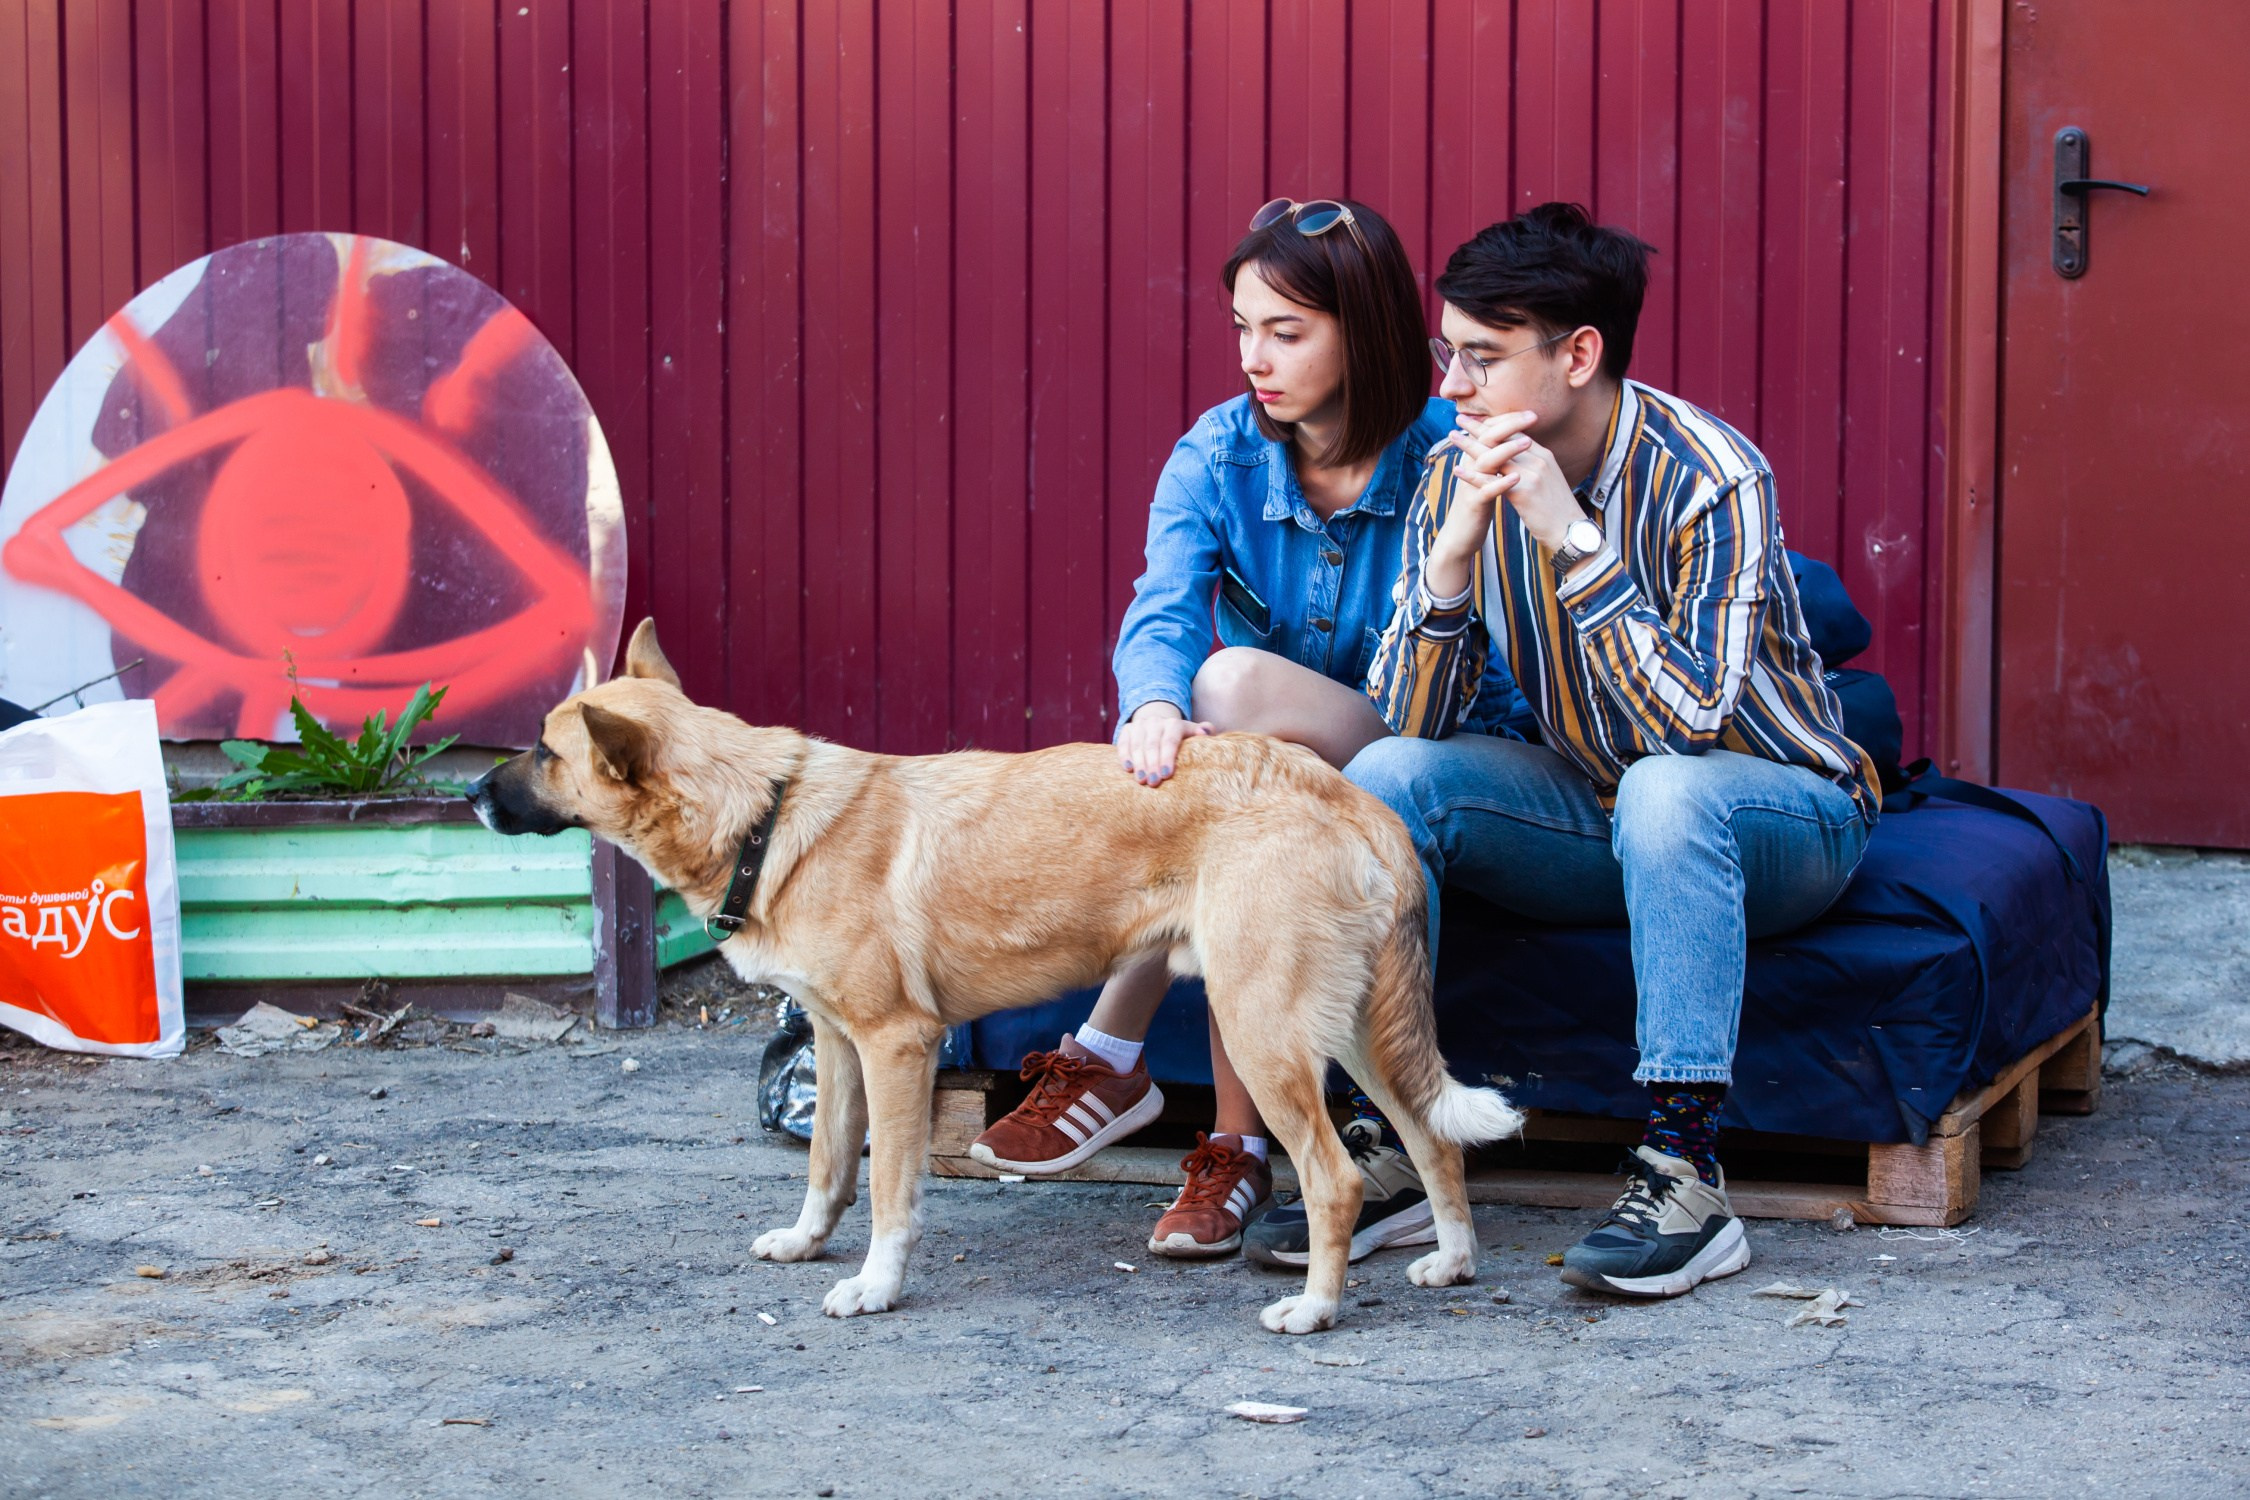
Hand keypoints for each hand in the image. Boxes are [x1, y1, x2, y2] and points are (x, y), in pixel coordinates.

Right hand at [1117, 702, 1212, 785]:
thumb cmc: (1180, 739)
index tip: (1166, 775)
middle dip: (1152, 764)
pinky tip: (1128, 769)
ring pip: (1137, 744)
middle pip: (1153, 744)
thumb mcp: (1193, 735)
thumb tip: (1206, 733)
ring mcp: (1140, 724)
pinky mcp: (1127, 729)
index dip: (1167, 758)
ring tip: (1141, 780)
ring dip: (1138, 763)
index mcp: (1174, 724)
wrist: (1159, 726)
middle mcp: (1156, 721)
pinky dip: (1124, 755)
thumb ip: (1203, 732)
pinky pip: (1123, 742)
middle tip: (1153, 783)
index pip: (1170, 740)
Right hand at [1423, 418, 1531, 597]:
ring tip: (1527, 442)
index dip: (1508, 420)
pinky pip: (1486, 490)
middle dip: (1510, 425)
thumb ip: (1495, 459)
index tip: (1531, 413)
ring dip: (1507, 450)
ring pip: (1486, 460)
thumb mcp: (1486, 477)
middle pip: (1487, 438)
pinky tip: (1516, 478)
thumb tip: (1512, 442)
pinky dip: (1501, 483)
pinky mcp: (1473, 504)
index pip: (1490, 430)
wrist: (1460, 535)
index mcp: (1475, 459)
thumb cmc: (1478, 505)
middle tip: (1532, 416)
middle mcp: (1470, 467)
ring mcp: (1470, 485)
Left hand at [1453, 411, 1580, 551]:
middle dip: (1479, 427)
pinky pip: (1493, 481)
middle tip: (1460, 418)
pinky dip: (1474, 476)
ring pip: (1495, 455)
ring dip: (1470, 445)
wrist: (1572, 531)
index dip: (1495, 425)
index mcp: (1544, 456)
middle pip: (1503, 438)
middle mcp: (1538, 460)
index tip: (1479, 420)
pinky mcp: (1524, 492)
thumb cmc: (1558, 510)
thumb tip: (1518, 461)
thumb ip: (1533, 467)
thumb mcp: (1548, 480)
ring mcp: (1531, 474)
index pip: (1515, 433)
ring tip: (1452, 437)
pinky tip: (1458, 470)